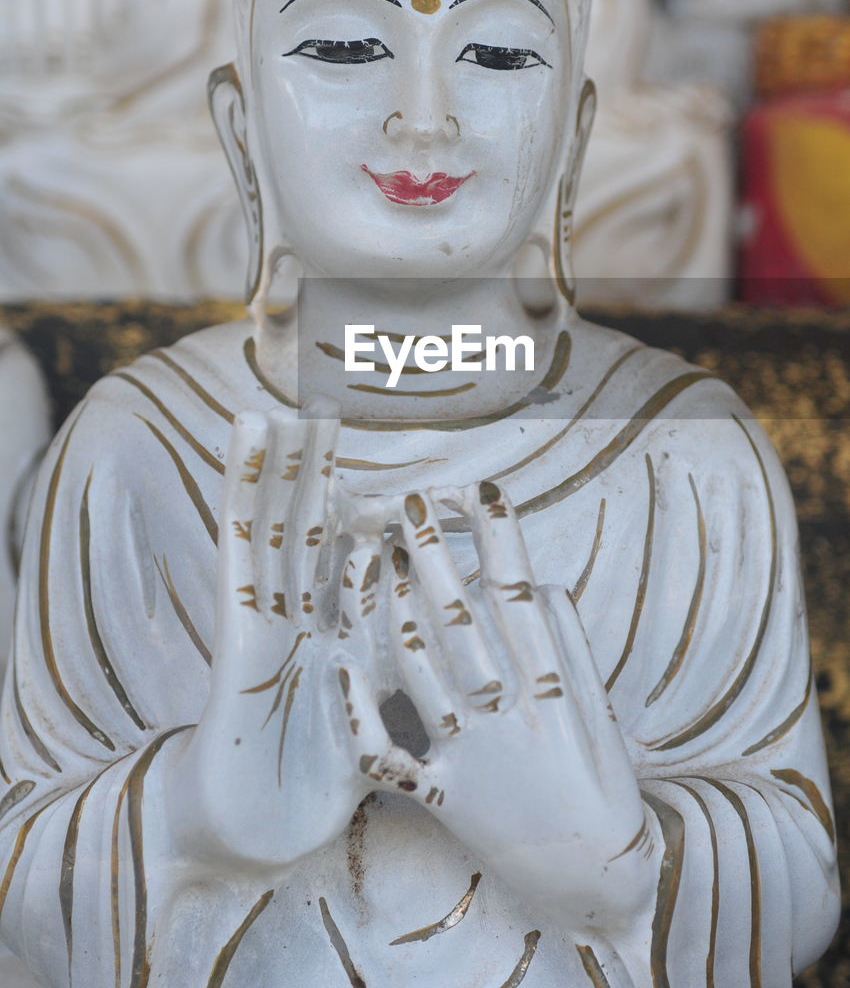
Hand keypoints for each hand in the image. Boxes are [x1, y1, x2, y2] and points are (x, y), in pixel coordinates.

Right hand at [167, 401, 402, 875]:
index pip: (352, 564)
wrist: (250, 839)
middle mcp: (299, 622)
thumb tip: (455, 656)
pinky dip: (242, 501)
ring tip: (272, 414)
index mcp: (335, 640)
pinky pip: (243, 556)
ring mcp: (265, 623)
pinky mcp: (238, 635)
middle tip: (323, 411)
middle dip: (315, 474)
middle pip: (307, 533)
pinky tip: (243, 456)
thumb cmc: (311, 787)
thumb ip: (399, 682)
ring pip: (271, 530)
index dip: (369, 515)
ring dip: (272, 471)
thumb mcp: (375, 725)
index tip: (384, 466)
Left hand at [341, 480, 659, 936]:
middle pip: (463, 623)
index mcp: (553, 690)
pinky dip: (362, 715)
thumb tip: (531, 583)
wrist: (595, 881)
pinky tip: (340, 667)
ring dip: (394, 610)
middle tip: (405, 505)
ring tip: (373, 558)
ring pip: (421, 672)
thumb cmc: (599, 783)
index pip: (520, 599)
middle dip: (432, 558)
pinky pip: (390, 757)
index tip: (479, 491)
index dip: (498, 540)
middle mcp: (508, 718)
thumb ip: (567, 643)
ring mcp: (472, 758)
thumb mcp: (598, 708)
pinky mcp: (444, 798)